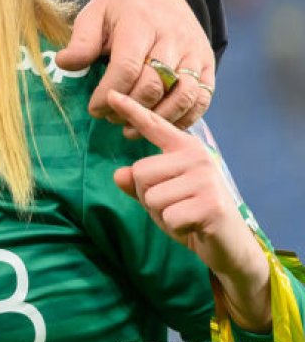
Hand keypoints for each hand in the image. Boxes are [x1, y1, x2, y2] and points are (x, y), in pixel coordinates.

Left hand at [55, 0, 215, 131]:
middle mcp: (172, 37)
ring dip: (158, 118)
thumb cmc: (121, 8)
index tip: (94, 109)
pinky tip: (160, 124)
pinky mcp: (208, 63)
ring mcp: (194, 51)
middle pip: (154, 85)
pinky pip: (202, 98)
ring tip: (132, 128)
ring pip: (183, 95)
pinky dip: (184, 117)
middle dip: (130, 109)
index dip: (108, 94)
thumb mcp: (94, 14)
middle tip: (110, 118)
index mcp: (139, 23)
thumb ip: (81, 41)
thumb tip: (63, 63)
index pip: (127, 67)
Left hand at [107, 91, 270, 331]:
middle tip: (176, 206)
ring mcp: (206, 179)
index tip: (111, 95)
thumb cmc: (192, 215)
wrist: (230, 246)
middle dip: (148, 197)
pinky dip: (176, 228)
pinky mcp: (212, 205)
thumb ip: (139, 183)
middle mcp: (198, 157)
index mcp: (185, 149)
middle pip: (139, 173)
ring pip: (151, 197)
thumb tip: (119, 174)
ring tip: (186, 216)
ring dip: (162, 215)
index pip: (154, 126)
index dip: (131, 110)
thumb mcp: (160, 196)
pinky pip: (168, 217)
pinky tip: (194, 227)